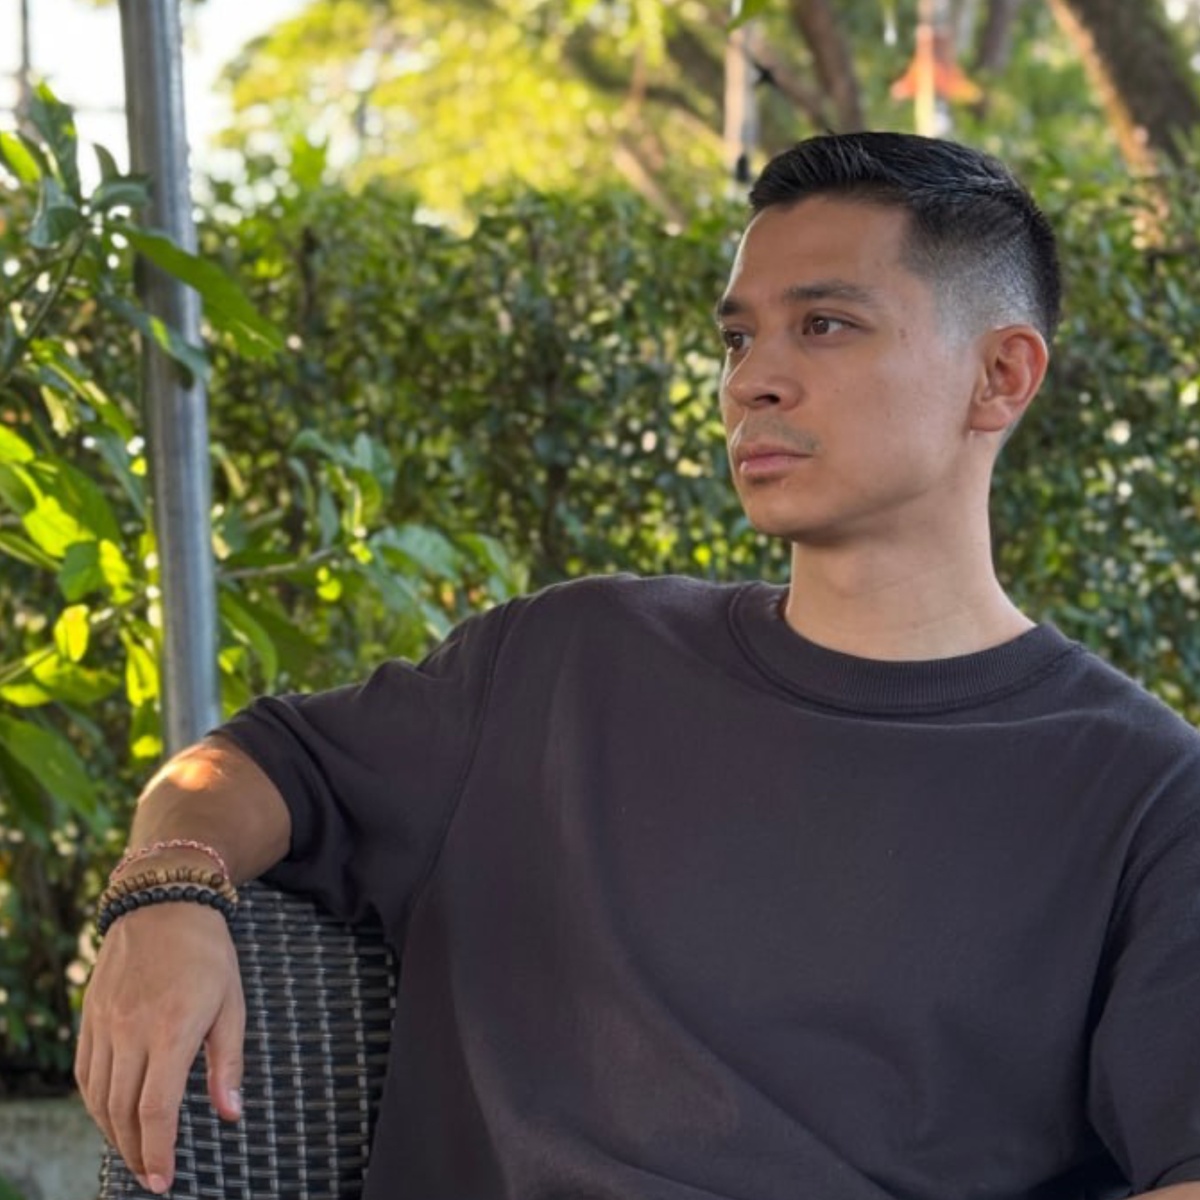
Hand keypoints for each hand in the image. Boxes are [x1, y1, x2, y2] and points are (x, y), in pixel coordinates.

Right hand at [75, 902, 245, 1194]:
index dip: (159, 1151)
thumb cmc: (208, 954)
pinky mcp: (90, 1017)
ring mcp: (105, 1024)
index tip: (164, 1181)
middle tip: (153, 1177)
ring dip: (114, 1134)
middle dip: (137, 1152)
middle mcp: (131, 1030)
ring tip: (136, 1153)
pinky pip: (85, 1074)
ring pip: (99, 1098)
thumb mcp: (232, 1004)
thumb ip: (228, 1063)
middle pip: (123, 1111)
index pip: (156, 1108)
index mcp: (172, 1028)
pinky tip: (112, 1116)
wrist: (163, 903)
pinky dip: (96, 1104)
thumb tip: (232, 1114)